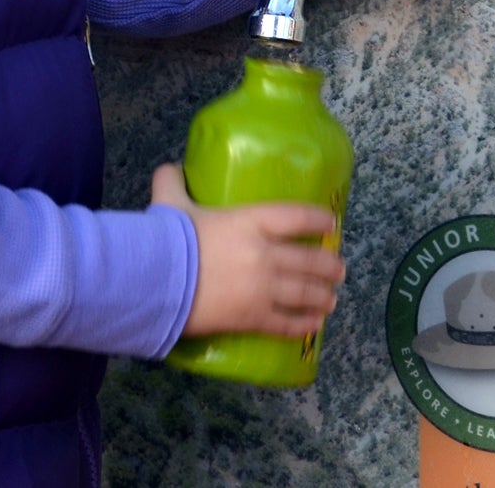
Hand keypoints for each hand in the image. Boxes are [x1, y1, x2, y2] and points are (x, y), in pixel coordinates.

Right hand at [150, 164, 344, 339]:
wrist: (156, 281)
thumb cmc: (167, 240)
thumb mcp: (170, 204)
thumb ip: (172, 183)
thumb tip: (169, 168)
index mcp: (250, 221)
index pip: (298, 217)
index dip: (319, 220)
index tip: (331, 224)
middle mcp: (265, 254)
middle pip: (310, 260)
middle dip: (329, 266)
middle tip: (339, 270)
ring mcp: (263, 288)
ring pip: (305, 293)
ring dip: (323, 296)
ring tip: (331, 299)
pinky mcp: (253, 318)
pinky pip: (287, 323)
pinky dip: (304, 324)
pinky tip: (313, 325)